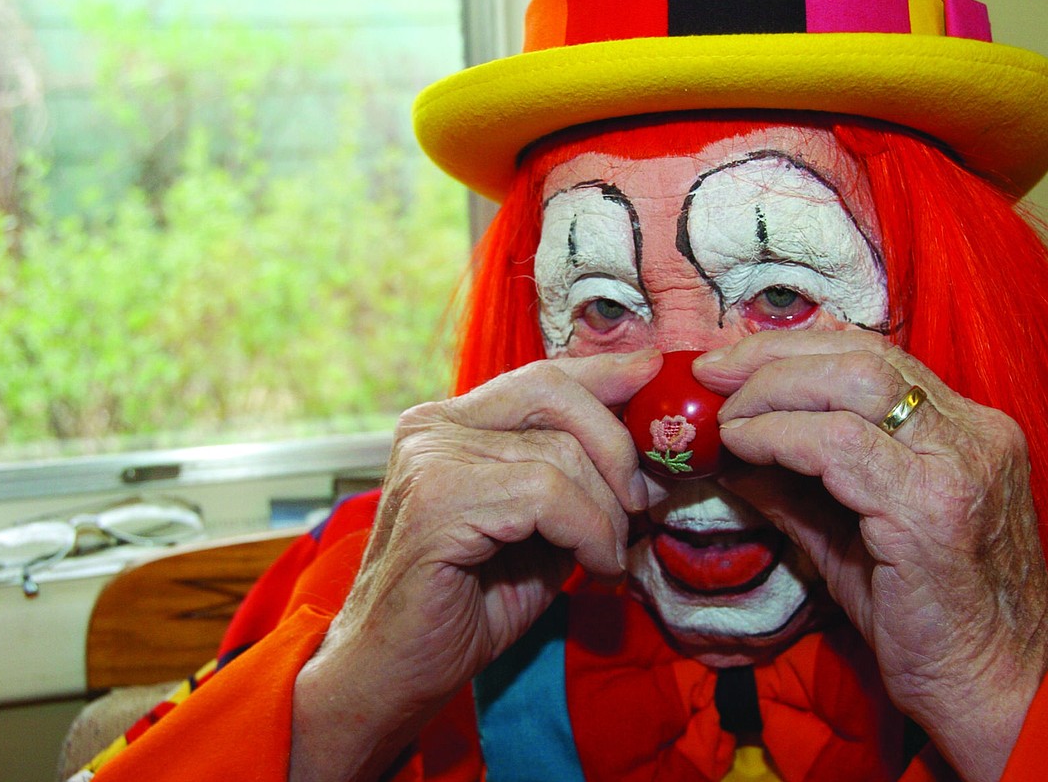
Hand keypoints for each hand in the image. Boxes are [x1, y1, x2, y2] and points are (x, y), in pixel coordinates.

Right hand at [290, 349, 659, 781]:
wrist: (395, 673)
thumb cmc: (469, 605)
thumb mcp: (538, 529)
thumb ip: (575, 482)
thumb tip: (646, 455)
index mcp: (450, 424)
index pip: (541, 377)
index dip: (603, 374)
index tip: (653, 374)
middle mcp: (434, 427)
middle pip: (555, 395)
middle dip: (618, 446)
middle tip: (645, 502)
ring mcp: (430, 459)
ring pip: (560, 454)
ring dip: (608, 513)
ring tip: (608, 556)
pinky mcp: (437, 501)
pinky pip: (547, 495)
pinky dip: (590, 533)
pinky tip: (594, 567)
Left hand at [693, 331, 1047, 781]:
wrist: (991, 690)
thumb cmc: (923, 616)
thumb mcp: (850, 533)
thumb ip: (795, 485)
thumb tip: (725, 450)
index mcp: (964, 429)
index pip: (873, 355)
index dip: (793, 349)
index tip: (730, 362)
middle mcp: (973, 433)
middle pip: (863, 354)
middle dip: (772, 355)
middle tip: (710, 373)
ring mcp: (960, 466)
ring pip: (855, 382)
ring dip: (772, 389)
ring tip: (724, 415)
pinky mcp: (933, 510)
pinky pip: (841, 446)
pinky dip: (780, 436)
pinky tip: (745, 447)